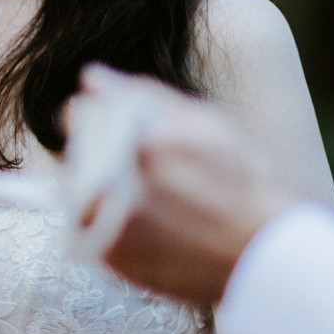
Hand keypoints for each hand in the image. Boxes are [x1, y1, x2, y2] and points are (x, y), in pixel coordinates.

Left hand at [64, 65, 293, 303]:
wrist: (260, 255)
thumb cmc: (241, 183)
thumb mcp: (204, 124)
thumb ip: (142, 95)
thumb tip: (90, 77)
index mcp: (136, 142)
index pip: (79, 117)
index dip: (96, 119)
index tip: (113, 127)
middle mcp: (113, 183)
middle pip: (76, 154)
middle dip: (97, 152)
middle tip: (139, 167)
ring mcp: (104, 222)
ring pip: (73, 190)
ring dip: (95, 185)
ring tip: (145, 195)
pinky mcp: (105, 256)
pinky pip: (84, 226)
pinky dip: (103, 218)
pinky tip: (142, 220)